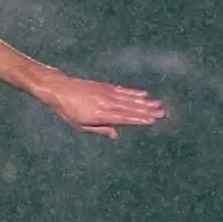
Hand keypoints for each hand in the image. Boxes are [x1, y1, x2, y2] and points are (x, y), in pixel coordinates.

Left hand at [42, 75, 165, 139]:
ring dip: (144, 102)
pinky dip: (133, 92)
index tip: (152, 120)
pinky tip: (144, 94)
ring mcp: (106, 93)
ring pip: (128, 99)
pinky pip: (122, 90)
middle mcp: (105, 103)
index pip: (123, 118)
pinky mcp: (105, 87)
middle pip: (129, 108)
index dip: (138, 119)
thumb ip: (99, 129)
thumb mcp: (80, 125)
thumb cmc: (68, 111)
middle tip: (162, 113)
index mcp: (99, 115)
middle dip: (146, 110)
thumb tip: (116, 134)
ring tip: (158, 104)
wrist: (60, 90)